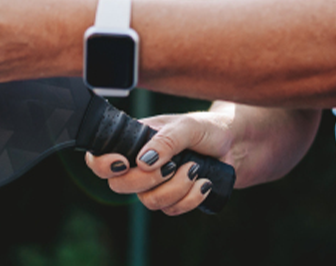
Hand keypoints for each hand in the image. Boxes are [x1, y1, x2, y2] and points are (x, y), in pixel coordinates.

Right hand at [84, 112, 234, 215]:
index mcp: (136, 140)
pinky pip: (170, 210)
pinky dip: (190, 199)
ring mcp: (155, 184)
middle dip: (148, 180)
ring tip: (195, 169)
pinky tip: (203, 183)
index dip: (102, 165)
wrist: (235, 146)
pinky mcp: (173, 199)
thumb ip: (166, 140)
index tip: (122, 163)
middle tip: (173, 165)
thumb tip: (143, 161)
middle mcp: (140, 163)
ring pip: (148, 201)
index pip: (100, 157)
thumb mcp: (188, 126)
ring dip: (175, 188)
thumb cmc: (208, 129)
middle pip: (121, 185)